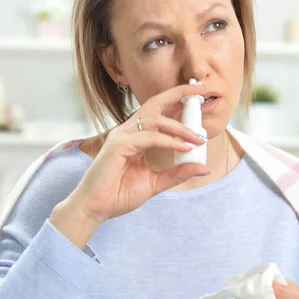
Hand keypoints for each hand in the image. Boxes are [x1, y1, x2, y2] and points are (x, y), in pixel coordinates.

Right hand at [67, 82, 208, 223]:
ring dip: (180, 128)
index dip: (177, 102)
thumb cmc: (119, 195)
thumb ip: (177, 174)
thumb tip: (202, 168)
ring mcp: (122, 136)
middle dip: (178, 93)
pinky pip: (150, 137)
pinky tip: (183, 148)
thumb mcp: (155, 183)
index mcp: (136, 137)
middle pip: (155, 103)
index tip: (198, 98)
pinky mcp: (118, 145)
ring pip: (156, 120)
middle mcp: (128, 132)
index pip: (158, 113)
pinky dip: (169, 141)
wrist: (96, 208)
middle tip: (201, 90)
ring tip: (197, 139)